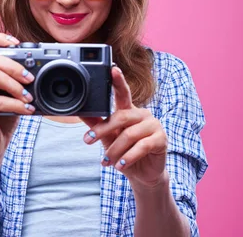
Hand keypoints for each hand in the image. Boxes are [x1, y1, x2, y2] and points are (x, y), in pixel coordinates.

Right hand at [0, 33, 35, 163]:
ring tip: (29, 96)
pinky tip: (27, 110)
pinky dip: (17, 104)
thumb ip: (18, 81)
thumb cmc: (2, 119)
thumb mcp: (12, 95)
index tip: (18, 44)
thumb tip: (38, 69)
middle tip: (31, 78)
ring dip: (16, 85)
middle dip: (15, 65)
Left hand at [81, 67, 168, 187]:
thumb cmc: (124, 152)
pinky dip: (129, 157)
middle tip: (88, 140)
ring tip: (106, 161)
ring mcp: (153, 125)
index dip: (118, 80)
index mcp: (129, 110)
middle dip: (102, 129)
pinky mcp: (161, 139)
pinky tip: (121, 165)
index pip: (123, 92)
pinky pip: (142, 146)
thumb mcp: (108, 138)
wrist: (142, 174)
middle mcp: (142, 114)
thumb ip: (97, 124)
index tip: (112, 69)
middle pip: (121, 116)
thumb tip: (81, 112)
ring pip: (129, 134)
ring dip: (114, 150)